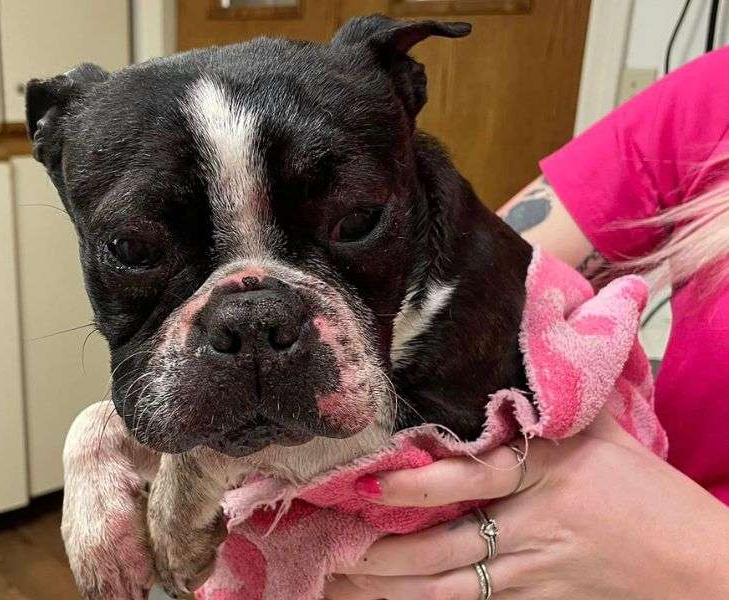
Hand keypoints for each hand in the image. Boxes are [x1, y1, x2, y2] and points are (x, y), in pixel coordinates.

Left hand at [325, 413, 728, 598]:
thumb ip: (555, 397)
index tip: (371, 481)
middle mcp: (534, 523)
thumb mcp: (604, 434)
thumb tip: (525, 330)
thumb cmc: (648, 493)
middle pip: (445, 547)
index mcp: (547, 469)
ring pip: (448, 587)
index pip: (476, 477)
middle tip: (328, 549)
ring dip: (390, 589)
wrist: (701, 568)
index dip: (421, 483)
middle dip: (382, 554)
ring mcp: (534, 570)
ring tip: (338, 582)